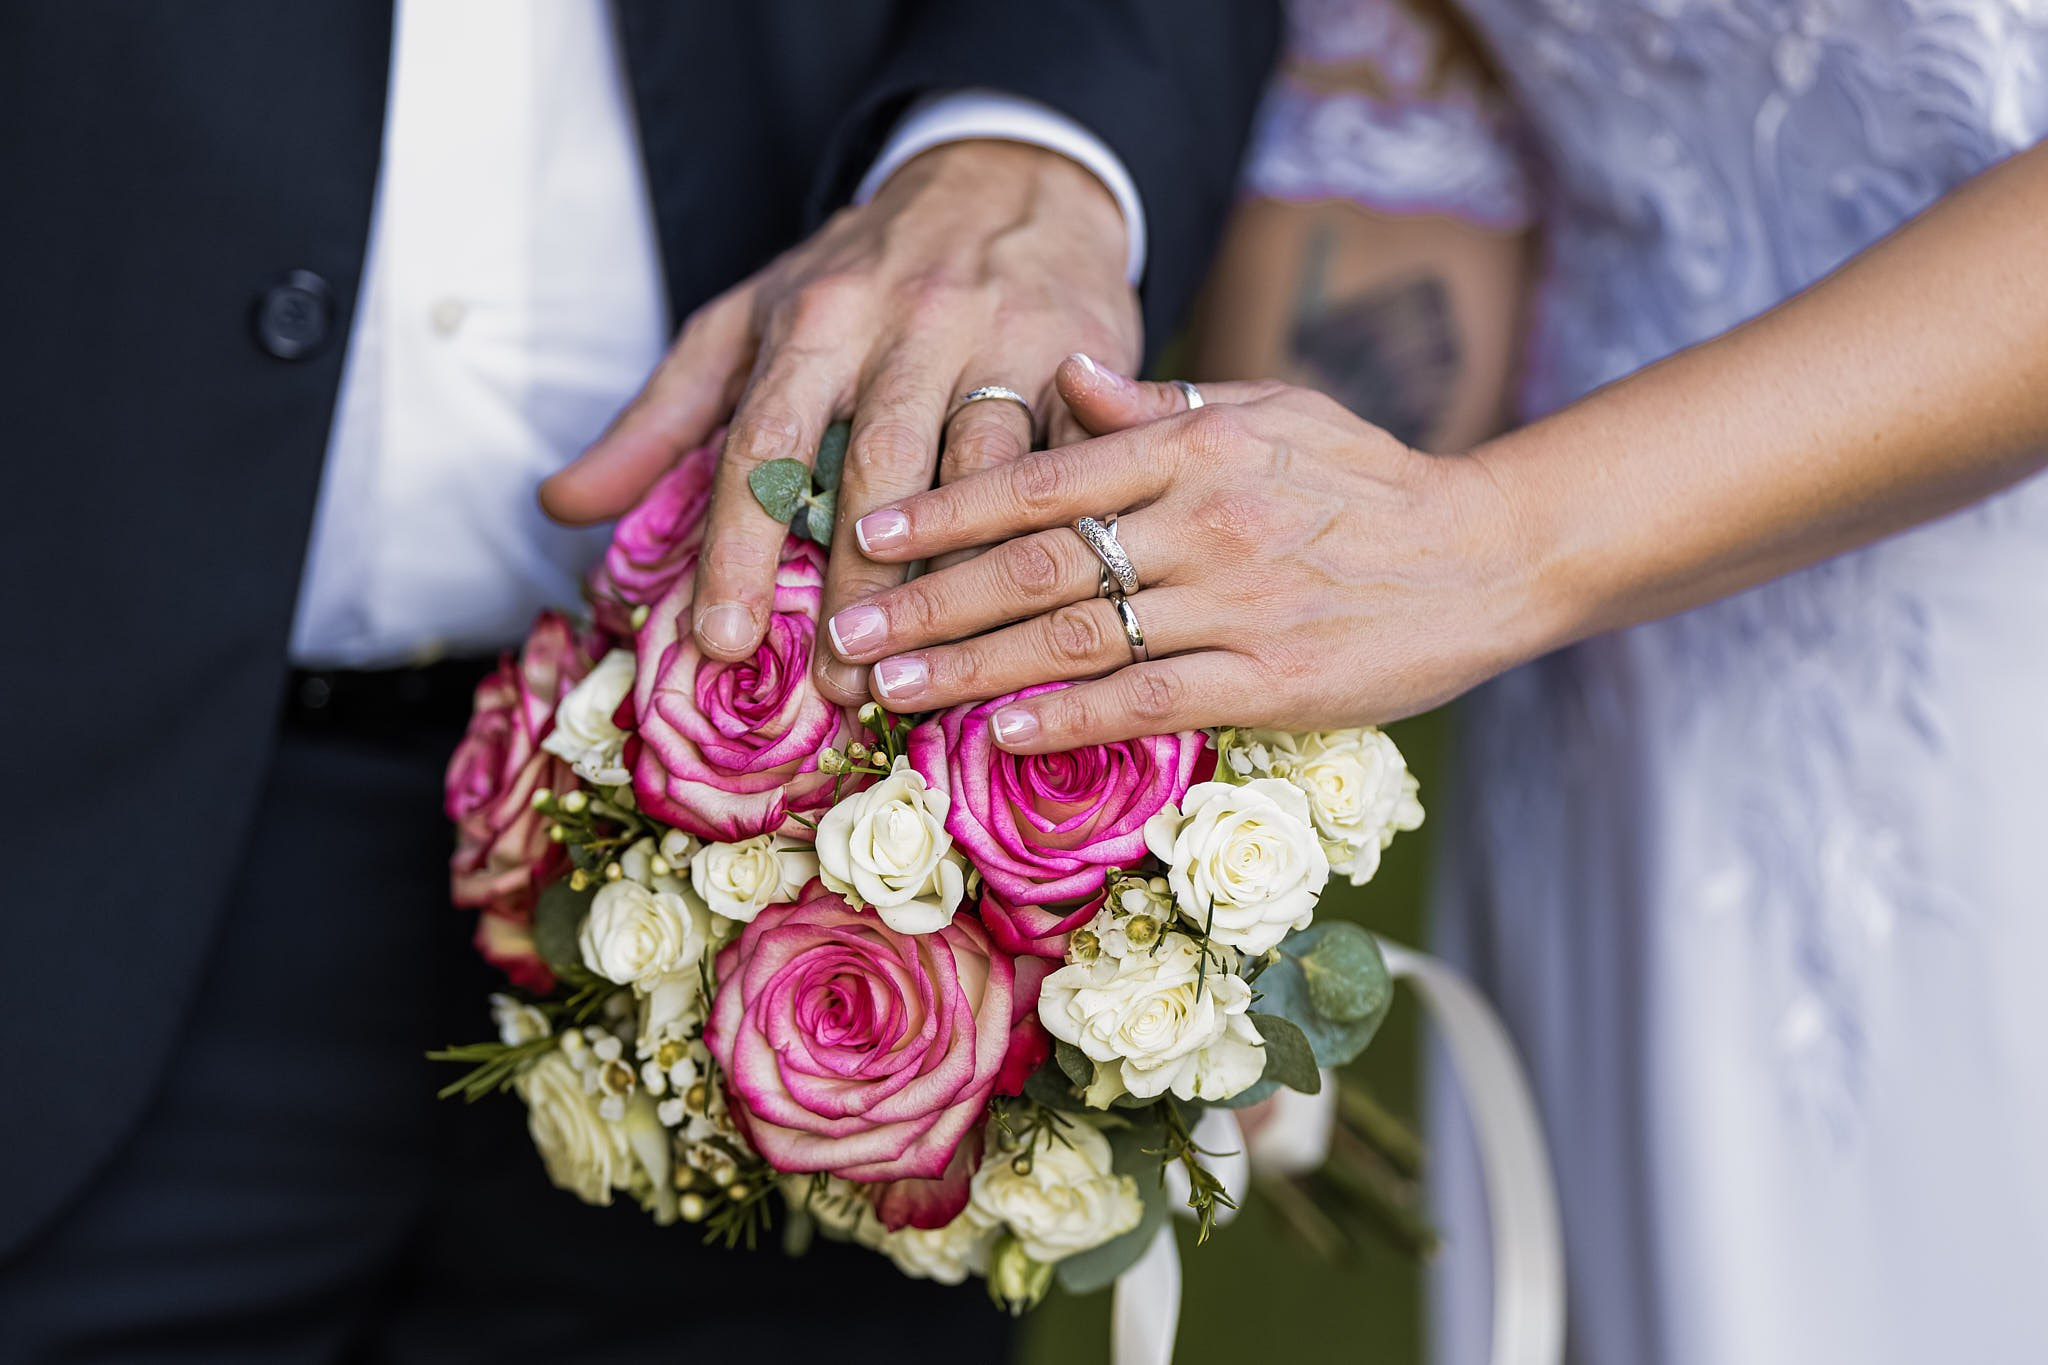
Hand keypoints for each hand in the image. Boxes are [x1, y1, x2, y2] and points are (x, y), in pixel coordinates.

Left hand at [539, 141, 1137, 703]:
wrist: (1011, 177)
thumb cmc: (866, 271)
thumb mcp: (750, 318)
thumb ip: (660, 416)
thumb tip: (560, 506)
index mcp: (817, 317)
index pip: (767, 441)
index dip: (741, 547)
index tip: (722, 640)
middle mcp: (912, 325)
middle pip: (882, 466)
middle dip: (857, 579)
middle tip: (839, 682)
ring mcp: (1007, 343)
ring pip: (988, 473)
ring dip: (959, 576)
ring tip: (930, 666)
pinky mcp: (1086, 364)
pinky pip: (1074, 466)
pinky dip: (1056, 539)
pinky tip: (1036, 614)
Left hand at [823, 357, 1555, 751]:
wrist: (1487, 555)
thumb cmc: (1366, 480)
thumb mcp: (1270, 411)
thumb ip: (1161, 406)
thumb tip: (1062, 373)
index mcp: (1197, 445)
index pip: (1042, 475)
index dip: (945, 507)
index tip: (866, 531)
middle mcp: (1207, 519)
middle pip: (1036, 565)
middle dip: (927, 601)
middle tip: (844, 636)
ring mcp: (1238, 603)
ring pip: (1076, 639)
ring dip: (970, 669)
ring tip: (892, 691)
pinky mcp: (1271, 679)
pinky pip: (1146, 700)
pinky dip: (1066, 719)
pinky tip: (999, 735)